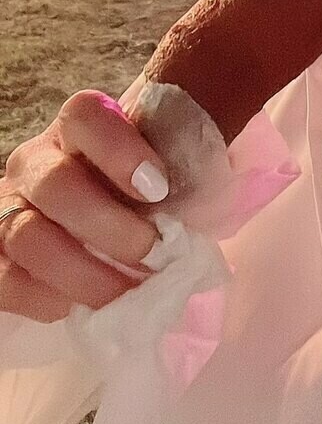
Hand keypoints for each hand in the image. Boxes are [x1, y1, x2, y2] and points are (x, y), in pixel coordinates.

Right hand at [0, 93, 168, 321]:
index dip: (120, 150)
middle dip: (108, 226)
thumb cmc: (136, 204)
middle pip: (55, 184)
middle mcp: (35, 164)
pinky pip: (6, 281)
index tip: (159, 188)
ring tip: (125, 294)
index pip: (84, 116)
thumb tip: (200, 220)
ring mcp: (7, 210)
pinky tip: (78, 306)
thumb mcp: (157, 180)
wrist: (91, 236)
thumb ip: (176, 184)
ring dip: (83, 273)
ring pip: (28, 236)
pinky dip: (46, 299)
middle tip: (151, 254)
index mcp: (77, 133)